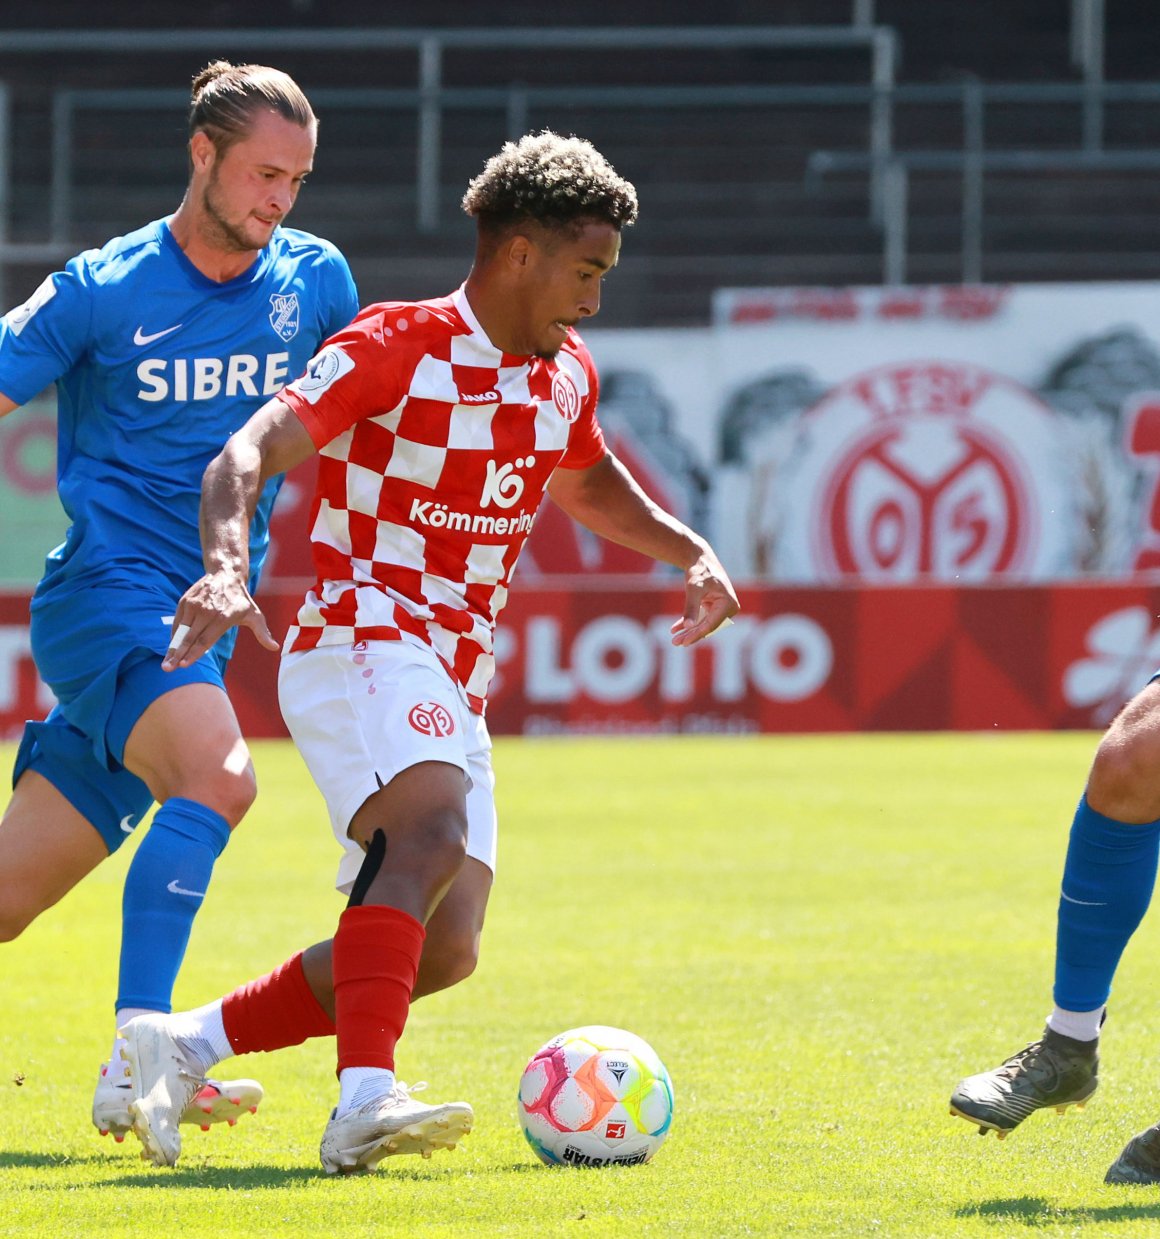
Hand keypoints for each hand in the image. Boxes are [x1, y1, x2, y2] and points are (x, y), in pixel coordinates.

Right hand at [162, 570, 279, 669]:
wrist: (226, 574)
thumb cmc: (241, 600)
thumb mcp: (255, 615)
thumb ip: (262, 633)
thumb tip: (275, 647)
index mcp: (223, 617)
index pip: (206, 639)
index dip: (194, 653)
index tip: (184, 665)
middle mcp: (207, 611)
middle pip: (190, 637)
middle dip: (178, 654)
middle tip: (168, 669)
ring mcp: (194, 605)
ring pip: (181, 631)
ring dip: (172, 647)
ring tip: (166, 663)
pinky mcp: (185, 601)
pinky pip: (178, 622)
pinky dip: (174, 635)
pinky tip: (172, 647)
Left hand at [670, 549, 739, 646]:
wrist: (700, 558)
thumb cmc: (699, 571)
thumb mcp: (693, 589)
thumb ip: (691, 608)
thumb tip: (688, 627)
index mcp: (729, 604)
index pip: (711, 625)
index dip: (696, 635)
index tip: (682, 642)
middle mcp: (729, 608)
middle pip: (708, 627)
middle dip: (691, 635)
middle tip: (675, 643)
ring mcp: (722, 608)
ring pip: (704, 625)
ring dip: (689, 631)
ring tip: (674, 639)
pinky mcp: (715, 607)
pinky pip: (701, 619)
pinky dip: (689, 623)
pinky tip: (675, 629)